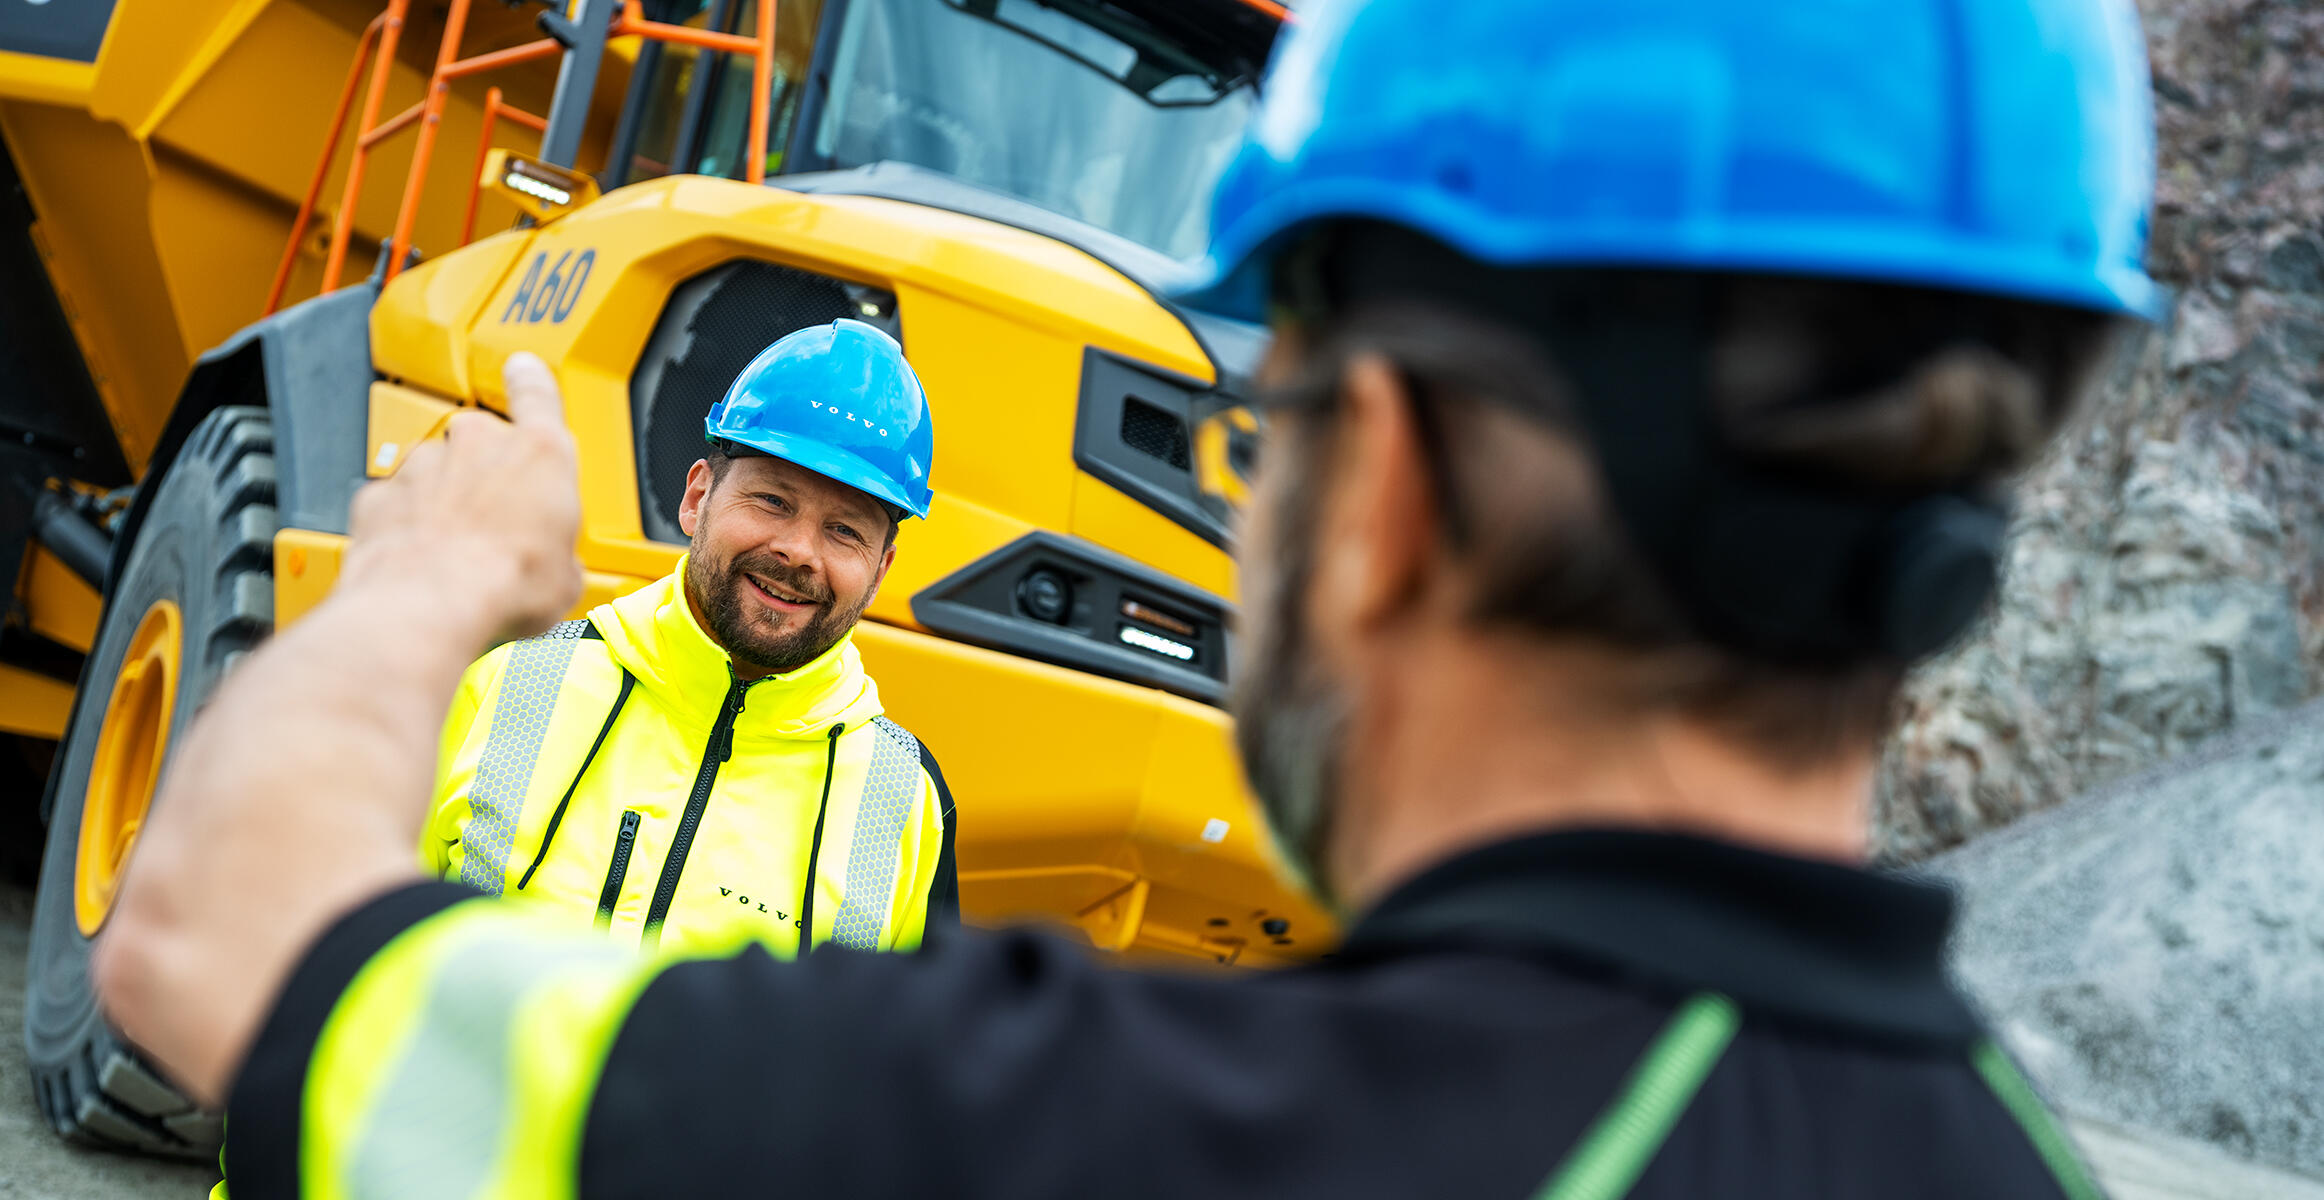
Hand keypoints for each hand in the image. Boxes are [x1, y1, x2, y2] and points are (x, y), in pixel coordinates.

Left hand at [344, 352, 584, 648]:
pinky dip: (407, 529)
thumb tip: (556, 568)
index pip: (538, 394)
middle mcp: (477, 444)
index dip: (531, 380)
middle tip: (499, 529)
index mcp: (539, 454)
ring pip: (438, 476)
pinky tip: (421, 564)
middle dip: (488, 480)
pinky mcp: (380, 495)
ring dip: (446, 506)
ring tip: (458, 557)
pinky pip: (397, 505)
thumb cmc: (502, 585)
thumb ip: (562, 554)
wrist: (429, 607)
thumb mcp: (566, 578)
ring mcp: (423, 465)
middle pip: (483, 445)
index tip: (524, 370)